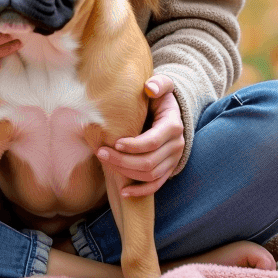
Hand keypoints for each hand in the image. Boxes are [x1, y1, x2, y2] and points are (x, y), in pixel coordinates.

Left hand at [96, 75, 184, 196]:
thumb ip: (158, 84)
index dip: (133, 145)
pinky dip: (141, 191)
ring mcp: (173, 160)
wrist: (169, 110)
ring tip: (105, 163)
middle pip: (149, 162)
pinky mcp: (168, 169)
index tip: (115, 142)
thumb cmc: (158, 96)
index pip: (152, 142)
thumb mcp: (161, 86)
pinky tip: (124, 193)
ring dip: (127, 173)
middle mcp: (176, 145)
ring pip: (151, 175)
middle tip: (100, 152)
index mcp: (173, 126)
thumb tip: (150, 88)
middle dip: (123, 160)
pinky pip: (157, 185)